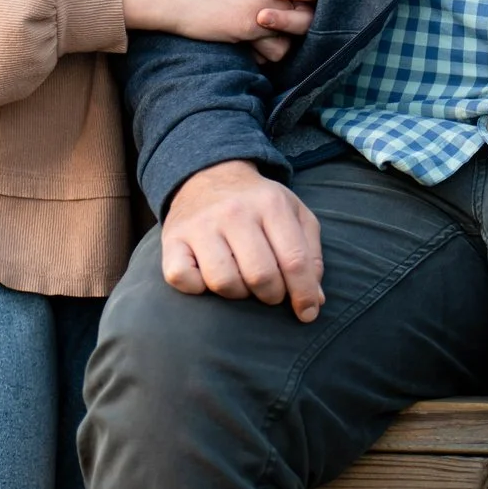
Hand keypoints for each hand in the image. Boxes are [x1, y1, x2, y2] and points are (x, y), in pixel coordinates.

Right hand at [121, 0, 317, 63]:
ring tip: (264, 40)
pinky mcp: (252, 24)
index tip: (279, 4)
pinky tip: (253, 52)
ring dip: (282, 36)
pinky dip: (268, 53)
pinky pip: (279, 46)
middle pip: (304, 1)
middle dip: (295, 16)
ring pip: (296, 25)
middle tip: (277, 26)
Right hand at [161, 160, 324, 320]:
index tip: (308, 313)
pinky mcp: (172, 240)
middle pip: (260, 275)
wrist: (209, 175)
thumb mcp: (293, 214)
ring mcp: (201, 226)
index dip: (304, 294)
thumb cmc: (258, 203)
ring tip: (243, 281)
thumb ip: (309, 254)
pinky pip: (183, 279)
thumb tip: (314, 300)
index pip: (294, 260)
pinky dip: (197, 288)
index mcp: (271, 204)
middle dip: (272, 295)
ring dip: (238, 293)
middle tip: (271, 292)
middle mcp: (235, 212)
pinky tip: (208, 276)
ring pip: (224, 282)